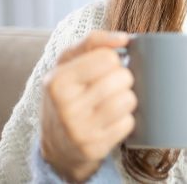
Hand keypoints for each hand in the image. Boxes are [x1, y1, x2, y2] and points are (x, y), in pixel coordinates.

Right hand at [40, 30, 136, 181]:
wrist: (57, 142)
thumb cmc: (68, 93)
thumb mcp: (68, 62)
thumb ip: (93, 41)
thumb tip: (124, 38)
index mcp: (57, 81)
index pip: (108, 58)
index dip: (112, 60)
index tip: (102, 68)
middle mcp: (66, 107)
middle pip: (123, 78)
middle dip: (122, 79)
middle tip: (109, 86)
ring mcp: (80, 130)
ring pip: (129, 99)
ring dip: (126, 98)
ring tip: (111, 101)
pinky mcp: (94, 148)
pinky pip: (129, 123)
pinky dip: (125, 119)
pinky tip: (110, 121)